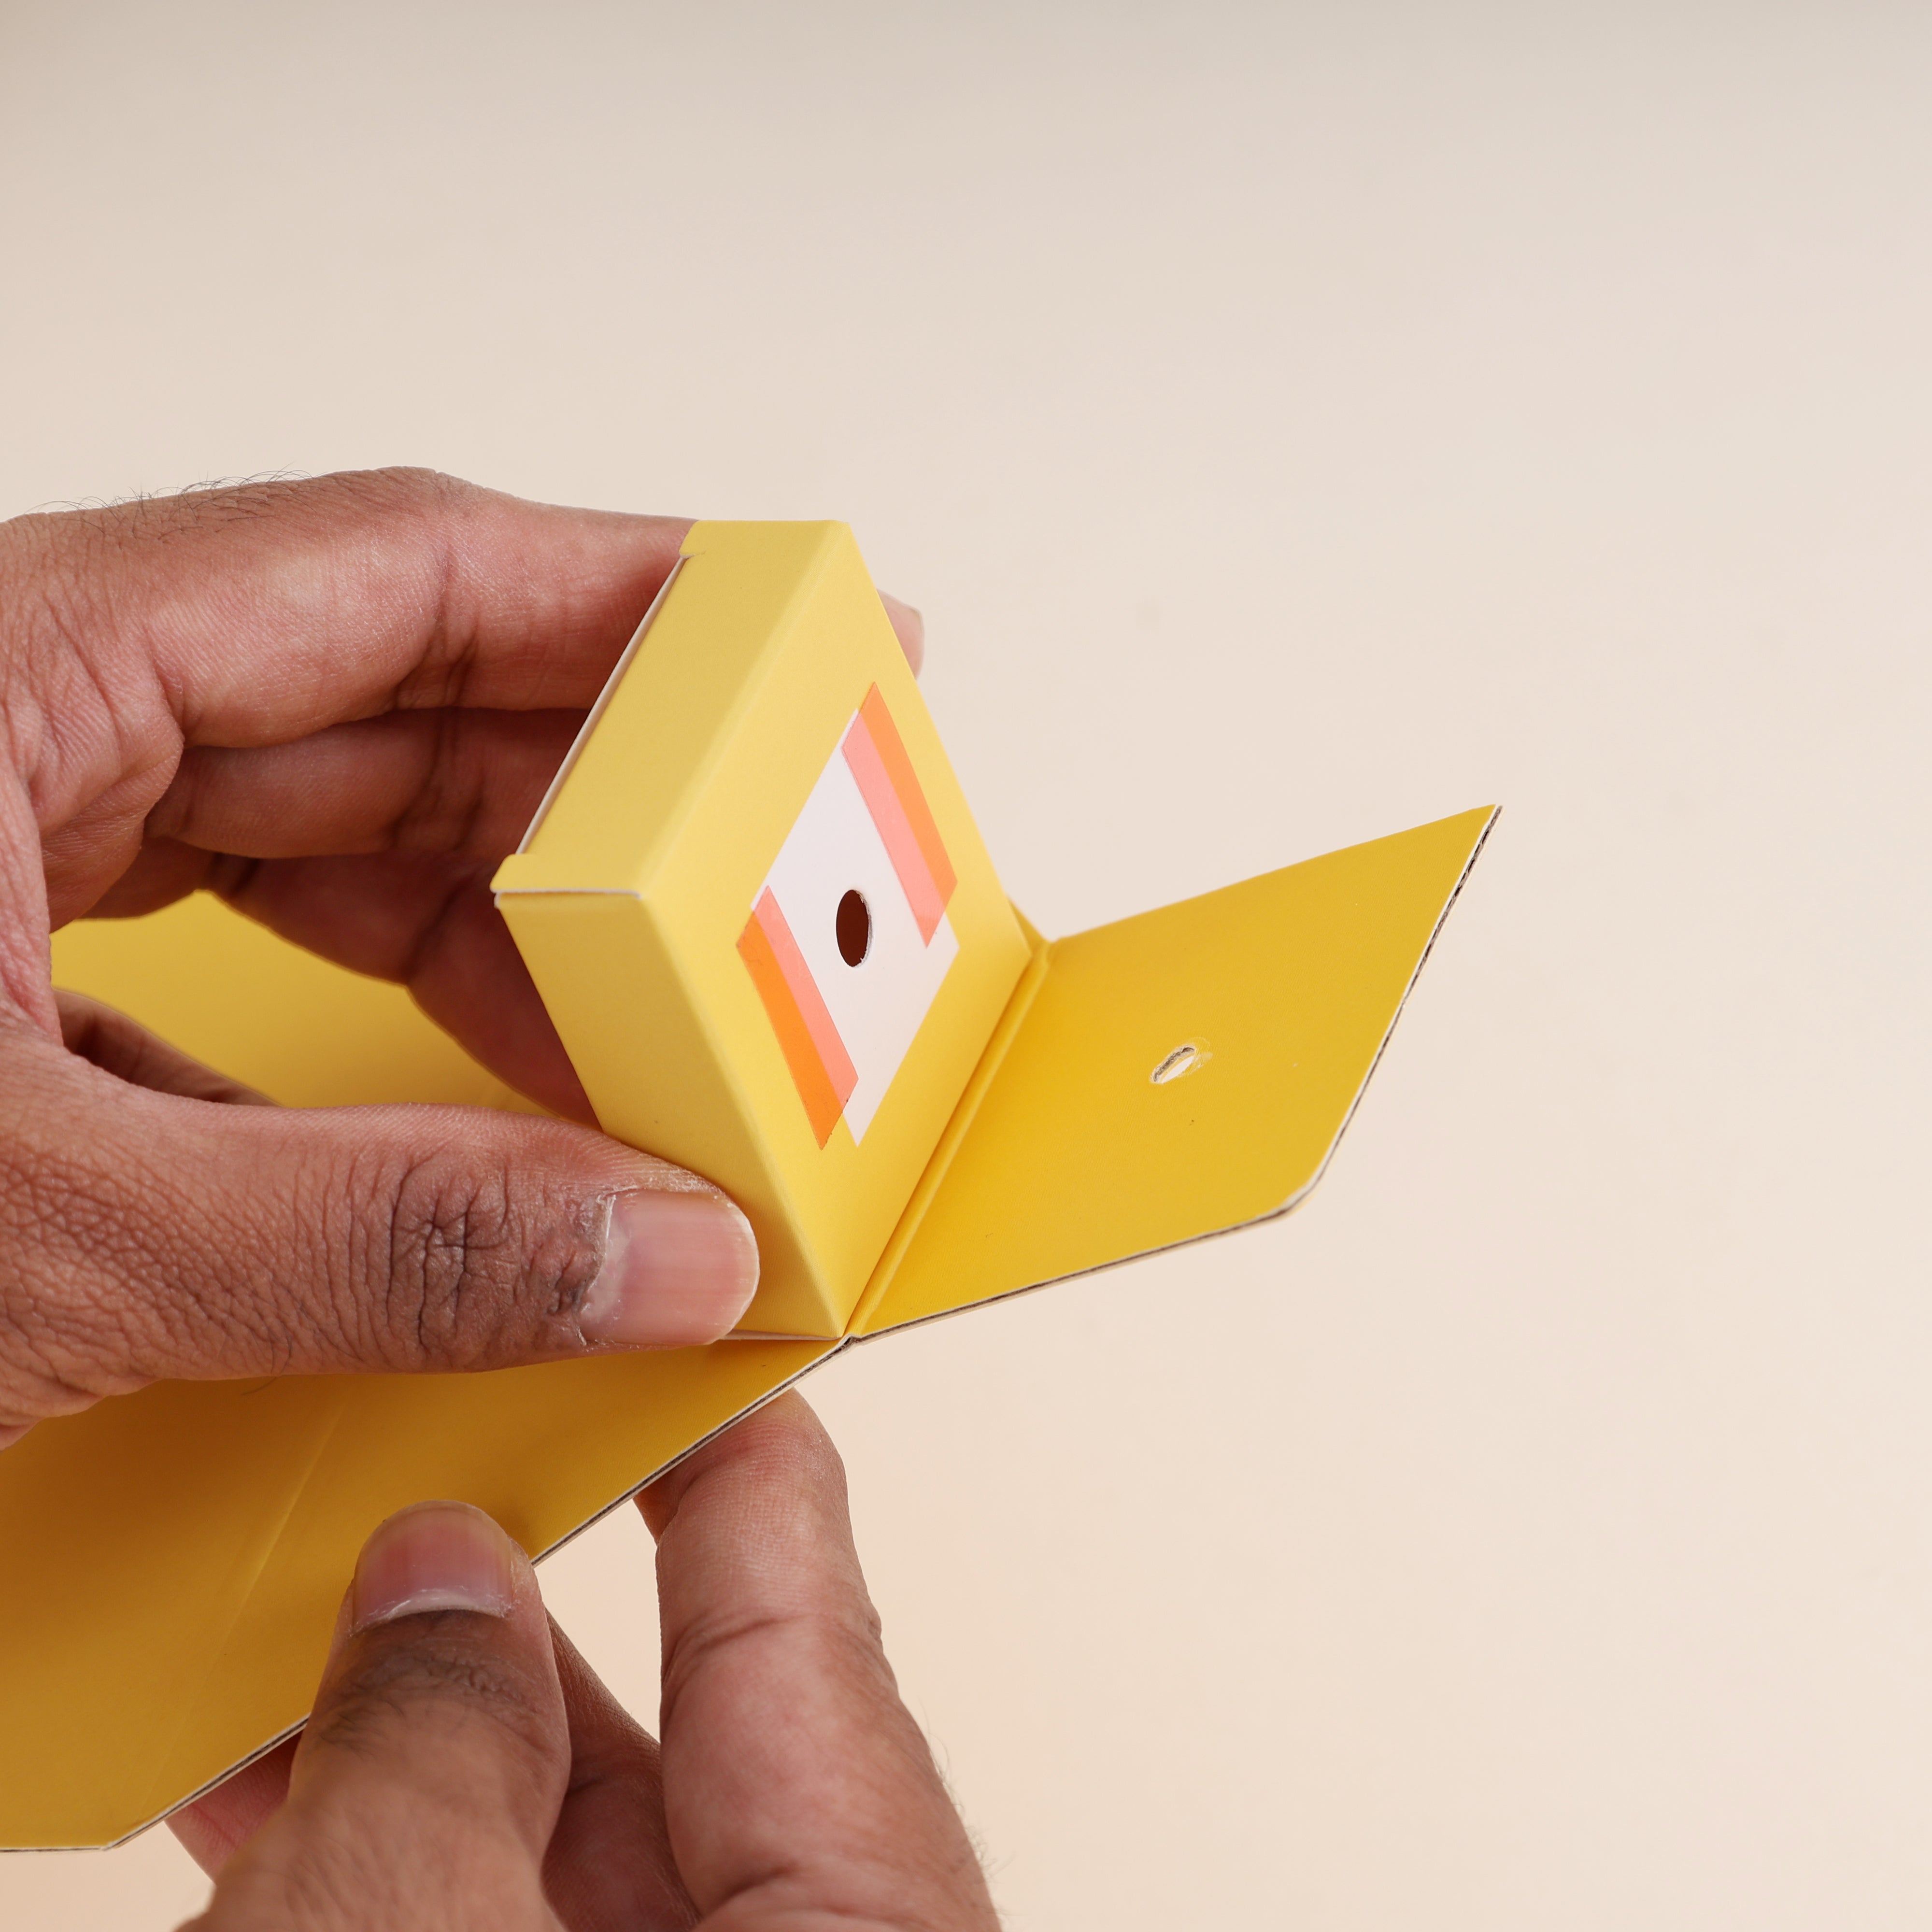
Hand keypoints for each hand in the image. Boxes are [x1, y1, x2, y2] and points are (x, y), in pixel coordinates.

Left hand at [0, 472, 921, 1444]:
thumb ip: (362, 1240)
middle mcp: (12, 706)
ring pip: (325, 821)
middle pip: (392, 698)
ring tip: (644, 1041)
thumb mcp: (32, 1236)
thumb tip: (655, 1253)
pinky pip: (242, 923)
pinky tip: (460, 1107)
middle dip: (600, 819)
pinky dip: (375, 1010)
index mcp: (3, 662)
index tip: (807, 658)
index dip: (638, 608)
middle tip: (765, 908)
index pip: (402, 568)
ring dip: (505, 929)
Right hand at [167, 1393, 997, 1931]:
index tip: (676, 1317)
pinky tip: (264, 1793)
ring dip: (414, 1737)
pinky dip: (381, 1858)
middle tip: (423, 1472)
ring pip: (551, 1844)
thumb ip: (441, 1762)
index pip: (808, 1610)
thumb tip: (437, 1581)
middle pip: (672, 1732)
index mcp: (857, 1922)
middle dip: (513, 1602)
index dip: (731, 1439)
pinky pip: (486, 1924)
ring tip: (299, 1627)